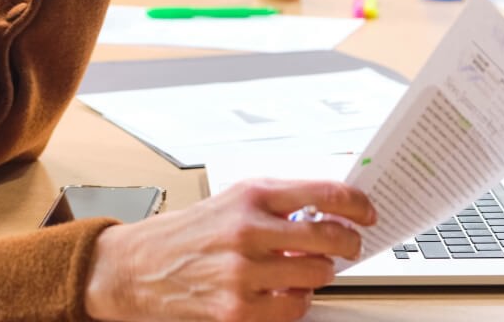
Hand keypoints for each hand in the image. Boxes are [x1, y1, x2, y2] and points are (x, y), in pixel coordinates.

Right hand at [83, 179, 375, 321]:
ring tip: (308, 268)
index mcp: (250, 196)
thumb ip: (279, 202)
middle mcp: (248, 231)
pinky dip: (297, 301)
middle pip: (329, 238)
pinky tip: (286, 291)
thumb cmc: (187, 233)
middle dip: (348, 244)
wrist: (136, 268)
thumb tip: (330, 210)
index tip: (367, 213)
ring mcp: (243, 273)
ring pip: (316, 276)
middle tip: (350, 246)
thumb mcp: (232, 200)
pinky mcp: (237, 309)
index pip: (324, 194)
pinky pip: (294, 309)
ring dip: (320, 274)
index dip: (357, 205)